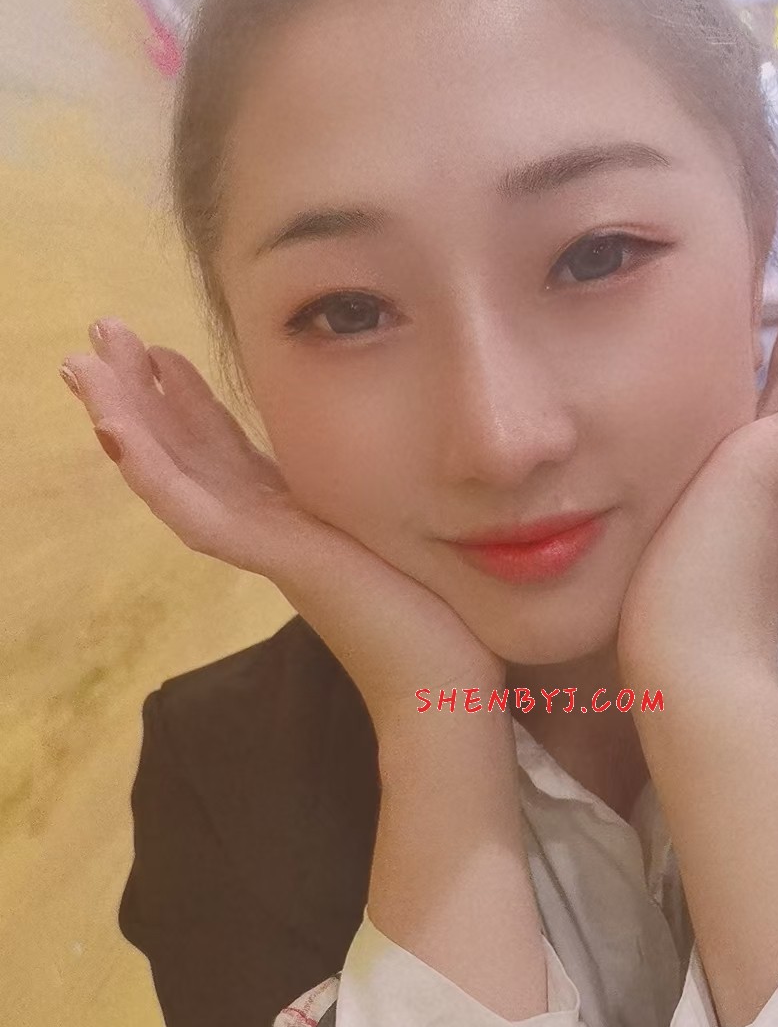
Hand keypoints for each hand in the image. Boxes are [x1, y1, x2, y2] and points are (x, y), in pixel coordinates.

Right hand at [60, 320, 506, 739]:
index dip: (188, 404)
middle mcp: (270, 532)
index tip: (161, 353)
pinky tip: (114, 430)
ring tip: (80, 364)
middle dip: (141, 393)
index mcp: (297, 523)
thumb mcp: (403, 532)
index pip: (226, 453)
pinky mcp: (275, 562)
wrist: (449, 692)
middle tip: (100, 334)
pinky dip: (152, 473)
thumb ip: (384, 498)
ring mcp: (265, 548)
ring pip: (171, 476)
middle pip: (187, 453)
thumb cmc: (443, 622)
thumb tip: (415, 459)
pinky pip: (196, 515)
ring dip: (123, 419)